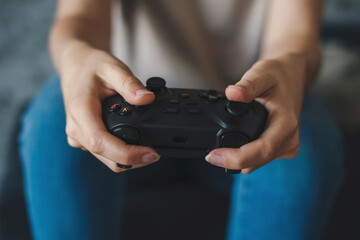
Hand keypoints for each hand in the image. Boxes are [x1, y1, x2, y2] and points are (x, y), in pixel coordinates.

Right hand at [60, 42, 159, 171]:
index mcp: (80, 111)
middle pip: (107, 158)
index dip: (128, 154)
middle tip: (156, 153)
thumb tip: (147, 98)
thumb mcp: (112, 67)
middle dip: (135, 160)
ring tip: (149, 149)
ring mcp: (79, 137)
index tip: (151, 154)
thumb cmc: (91, 66)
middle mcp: (76, 129)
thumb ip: (130, 83)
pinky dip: (122, 154)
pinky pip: (105, 155)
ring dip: (130, 160)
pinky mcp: (84, 139)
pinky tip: (136, 144)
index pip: (101, 143)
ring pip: (107, 160)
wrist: (75, 65)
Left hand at [205, 54, 306, 173]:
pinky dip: (244, 156)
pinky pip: (258, 160)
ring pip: (256, 163)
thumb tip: (232, 93)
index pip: (262, 149)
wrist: (291, 77)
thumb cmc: (278, 75)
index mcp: (287, 123)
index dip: (235, 158)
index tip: (213, 156)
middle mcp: (289, 139)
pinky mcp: (280, 149)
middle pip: (256, 161)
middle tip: (210, 155)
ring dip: (237, 160)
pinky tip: (235, 144)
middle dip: (231, 161)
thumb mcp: (262, 73)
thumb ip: (248, 85)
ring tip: (221, 148)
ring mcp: (286, 147)